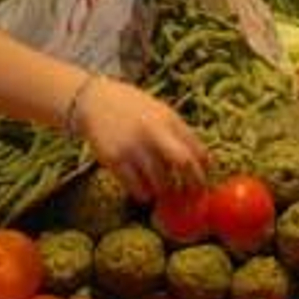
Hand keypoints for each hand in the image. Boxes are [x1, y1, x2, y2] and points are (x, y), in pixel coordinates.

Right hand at [74, 76, 206, 200]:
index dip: (205, 170)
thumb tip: (200, 162)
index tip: (204, 180)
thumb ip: (177, 132)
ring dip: (165, 192)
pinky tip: (142, 189)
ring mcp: (133, 146)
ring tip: (162, 190)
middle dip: (194, 184)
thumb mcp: (159, 112)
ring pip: (161, 182)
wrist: (93, 102)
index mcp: (168, 119)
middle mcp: (153, 131)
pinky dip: (144, 194)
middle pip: (184, 163)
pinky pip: (137, 188)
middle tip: (193, 196)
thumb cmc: (131, 109)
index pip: (197, 149)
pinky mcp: (115, 159)